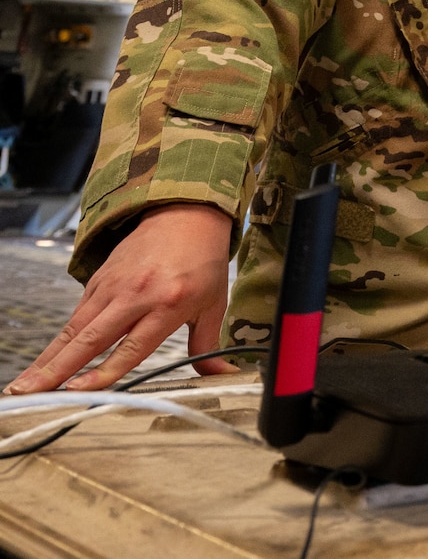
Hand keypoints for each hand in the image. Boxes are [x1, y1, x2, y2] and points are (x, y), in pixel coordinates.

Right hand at [5, 204, 234, 393]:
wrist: (186, 214)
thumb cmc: (202, 260)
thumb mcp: (213, 304)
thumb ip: (209, 345)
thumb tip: (222, 374)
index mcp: (168, 303)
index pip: (132, 347)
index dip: (104, 372)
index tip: (80, 390)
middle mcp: (136, 295)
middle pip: (91, 338)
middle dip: (57, 369)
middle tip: (30, 393)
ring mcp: (113, 286)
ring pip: (74, 328)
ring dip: (48, 358)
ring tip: (24, 385)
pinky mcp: (99, 280)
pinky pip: (76, 314)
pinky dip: (59, 340)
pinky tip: (43, 361)